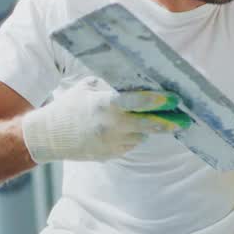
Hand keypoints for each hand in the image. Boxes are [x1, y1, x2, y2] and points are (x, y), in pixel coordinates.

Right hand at [21, 77, 185, 162]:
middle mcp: (109, 126)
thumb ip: (111, 85)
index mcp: (104, 105)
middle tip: (186, 119)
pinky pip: (130, 145)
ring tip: (157, 119)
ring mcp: (110, 143)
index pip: (137, 102)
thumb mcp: (88, 87)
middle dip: (169, 122)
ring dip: (149, 128)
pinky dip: (134, 136)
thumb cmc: (69, 106)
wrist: (47, 136)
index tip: (175, 98)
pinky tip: (129, 128)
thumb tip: (138, 79)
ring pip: (141, 135)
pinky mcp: (109, 155)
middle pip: (148, 125)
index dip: (158, 100)